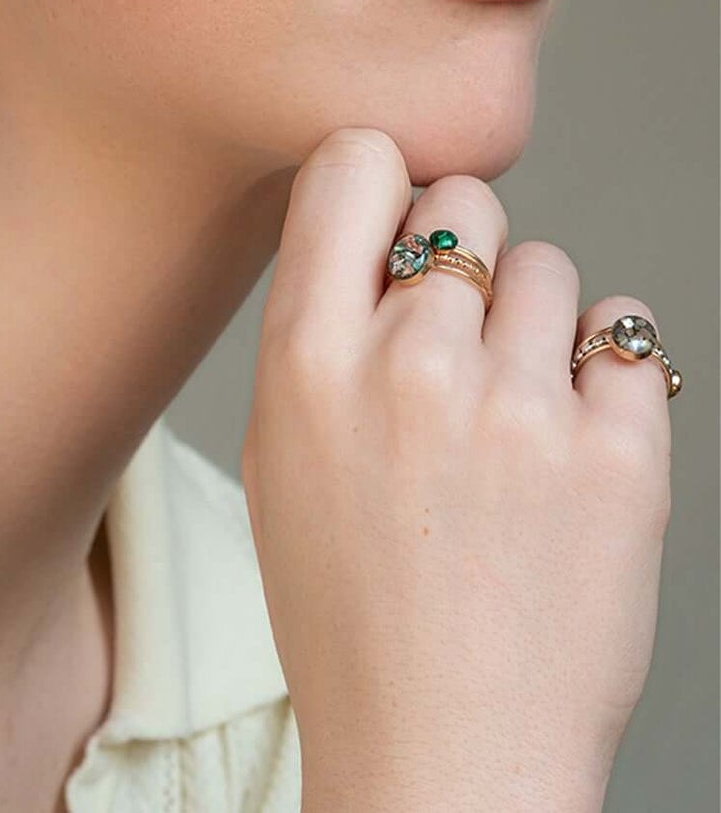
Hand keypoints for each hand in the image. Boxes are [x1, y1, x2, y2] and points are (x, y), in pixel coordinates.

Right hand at [241, 128, 673, 812]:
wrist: (445, 749)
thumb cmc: (348, 607)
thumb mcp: (281, 454)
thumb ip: (316, 329)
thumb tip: (372, 231)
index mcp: (306, 360)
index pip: (355, 160)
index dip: (380, 177)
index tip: (392, 216)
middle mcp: (410, 365)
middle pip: (465, 202)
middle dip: (461, 253)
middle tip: (457, 331)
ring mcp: (520, 409)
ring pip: (550, 265)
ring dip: (533, 320)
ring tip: (512, 408)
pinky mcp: (621, 456)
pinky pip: (628, 331)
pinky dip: (604, 369)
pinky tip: (570, 433)